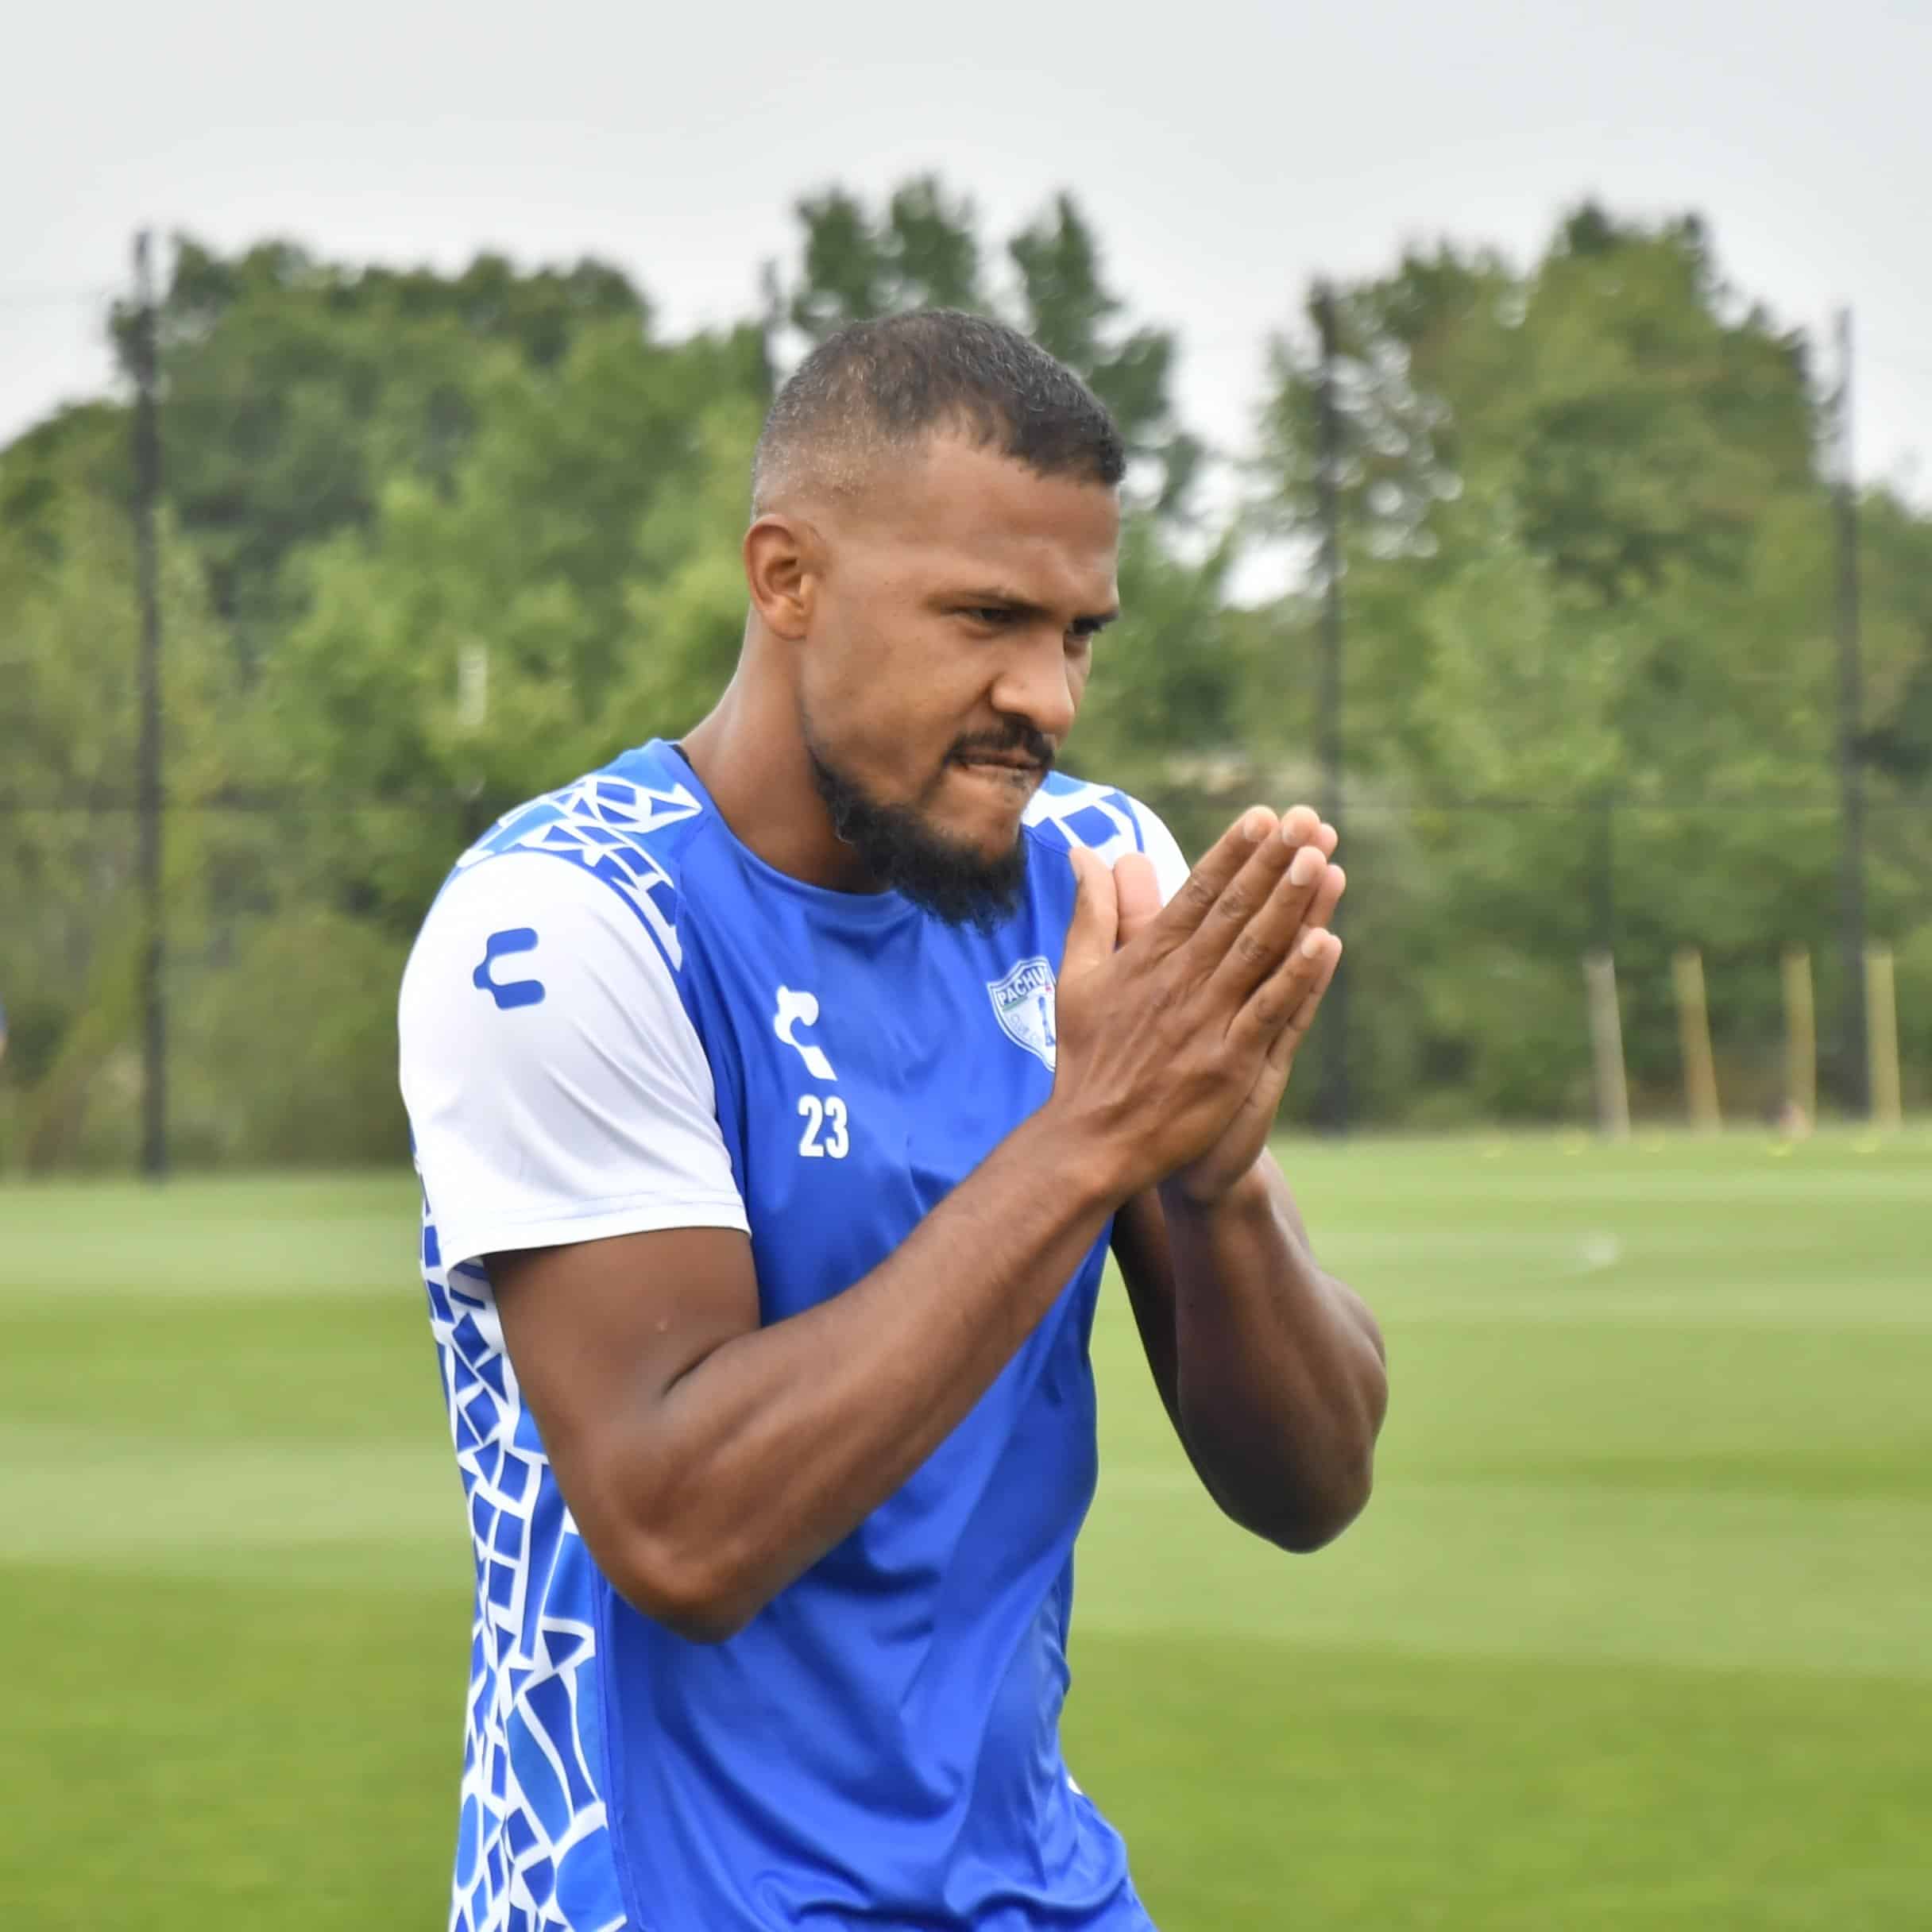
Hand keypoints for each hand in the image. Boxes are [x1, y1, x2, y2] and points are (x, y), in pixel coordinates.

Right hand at [1049, 804, 1344, 1205]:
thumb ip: (1090, 912)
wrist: (1094, 1139)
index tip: (1262, 817)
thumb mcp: (1078, 977)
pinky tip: (1327, 942)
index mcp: (1148, 958)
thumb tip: (1082, 853)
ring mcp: (1207, 1021)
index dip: (1232, 853)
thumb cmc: (1087, 1057)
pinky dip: (1299, 976)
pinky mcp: (1229, 1062)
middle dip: (1271, 863)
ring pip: (1257, 951)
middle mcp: (1180, 981)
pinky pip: (1271, 1011)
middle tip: (1307, 820)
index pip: (1197, 894)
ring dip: (1291, 904)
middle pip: (1234, 911)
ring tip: (1320, 860)